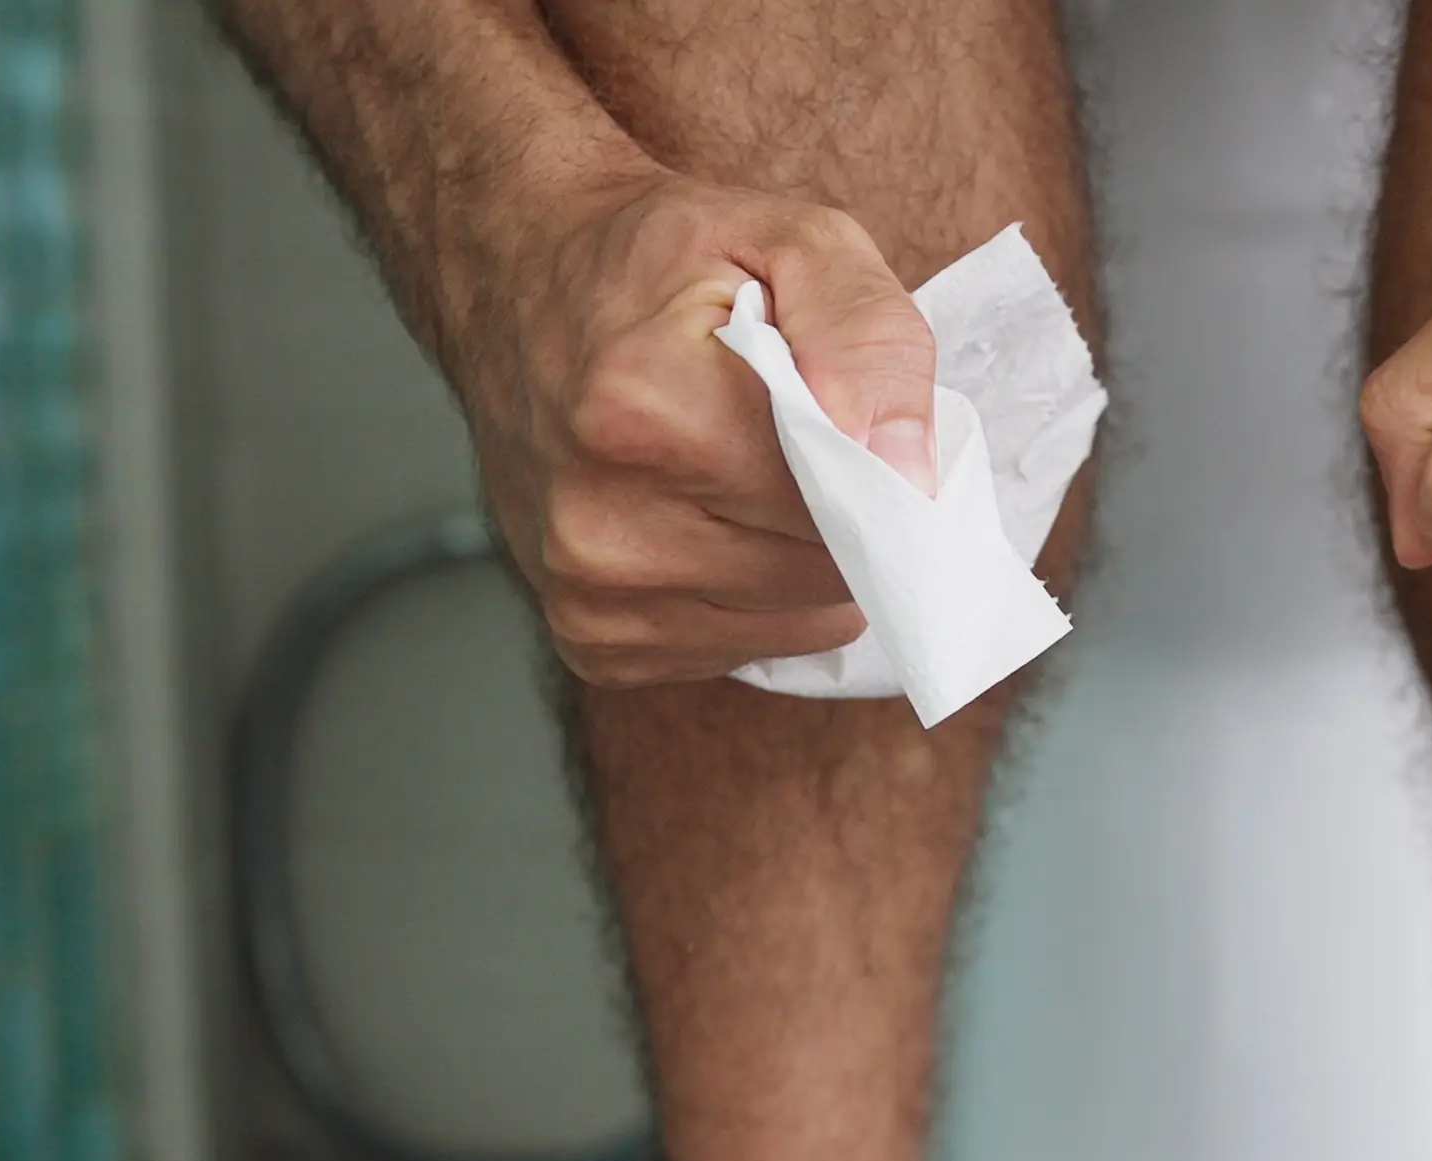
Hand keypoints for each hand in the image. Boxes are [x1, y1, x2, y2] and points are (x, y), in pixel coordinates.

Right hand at [438, 158, 935, 685]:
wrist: (520, 282)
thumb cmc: (665, 261)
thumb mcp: (794, 239)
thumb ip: (869, 341)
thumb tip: (911, 473)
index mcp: (650, 411)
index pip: (845, 509)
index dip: (878, 472)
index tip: (859, 425)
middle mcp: (605, 521)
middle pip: (826, 575)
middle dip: (841, 514)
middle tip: (793, 439)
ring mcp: (590, 592)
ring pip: (795, 621)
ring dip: (799, 559)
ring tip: (745, 473)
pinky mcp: (593, 641)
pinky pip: (742, 649)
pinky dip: (751, 597)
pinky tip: (709, 520)